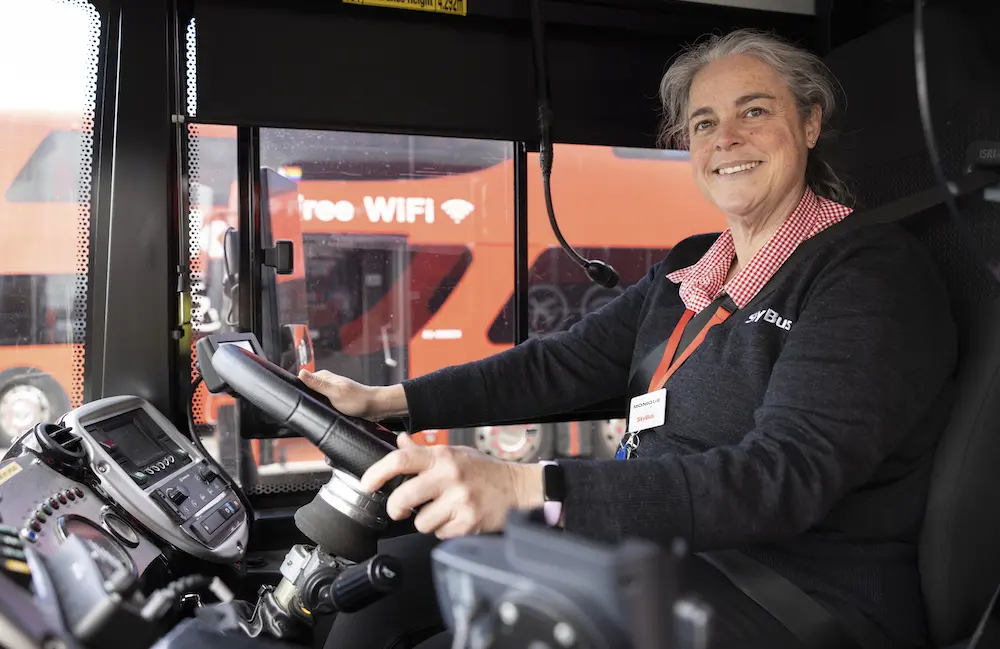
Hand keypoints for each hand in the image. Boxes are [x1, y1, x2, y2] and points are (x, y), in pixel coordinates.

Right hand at [299, 369, 378, 418]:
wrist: (375, 408)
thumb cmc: (358, 400)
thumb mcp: (335, 392)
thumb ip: (318, 384)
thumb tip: (301, 373)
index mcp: (324, 377)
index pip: (303, 381)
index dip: (297, 390)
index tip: (295, 400)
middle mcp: (326, 383)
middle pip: (307, 391)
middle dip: (305, 400)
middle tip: (305, 411)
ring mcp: (330, 392)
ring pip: (315, 399)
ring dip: (314, 406)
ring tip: (314, 414)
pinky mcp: (335, 401)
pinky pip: (322, 405)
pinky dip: (321, 410)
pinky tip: (321, 415)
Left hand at [361, 434, 543, 538]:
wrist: (519, 489)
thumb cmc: (485, 471)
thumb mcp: (455, 454)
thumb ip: (425, 451)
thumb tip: (400, 441)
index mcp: (443, 456)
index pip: (401, 459)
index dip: (377, 472)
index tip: (367, 484)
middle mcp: (450, 476)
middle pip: (403, 497)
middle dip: (395, 508)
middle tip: (399, 509)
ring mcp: (460, 500)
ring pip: (420, 522)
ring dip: (426, 521)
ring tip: (441, 511)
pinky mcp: (468, 522)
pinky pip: (439, 534)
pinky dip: (444, 530)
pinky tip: (456, 519)